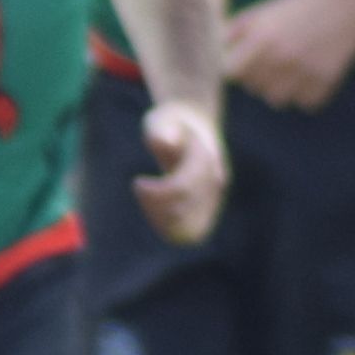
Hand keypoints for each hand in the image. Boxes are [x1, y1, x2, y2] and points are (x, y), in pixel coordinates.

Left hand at [131, 96, 226, 246]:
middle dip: (155, 208)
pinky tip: (155, 210)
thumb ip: (161, 131)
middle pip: (184, 213)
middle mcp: (216, 182)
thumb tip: (166, 143)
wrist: (192, 126)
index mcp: (207, 159)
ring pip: (189, 231)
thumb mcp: (161, 120)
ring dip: (161, 221)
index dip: (156, 193)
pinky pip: (191, 234)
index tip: (138, 183)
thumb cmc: (170, 123)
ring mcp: (215, 198)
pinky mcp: (208, 210)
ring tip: (148, 199)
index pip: (181, 188)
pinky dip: (169, 229)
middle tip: (142, 189)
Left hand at [222, 0, 354, 111]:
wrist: (348, 2)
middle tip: (274, 59)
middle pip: (253, 88)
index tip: (244, 61)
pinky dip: (306, 93)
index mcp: (262, 38)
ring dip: (280, 88)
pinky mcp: (327, 80)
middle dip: (259, 76)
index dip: (236, 68)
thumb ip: (233, 32)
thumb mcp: (262, 11)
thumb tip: (209, 53)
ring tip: (290, 68)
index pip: (231, 74)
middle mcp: (281, 57)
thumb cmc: (298, 5)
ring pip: (276, 99)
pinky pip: (305, 103)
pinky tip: (311, 73)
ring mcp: (305, 71)